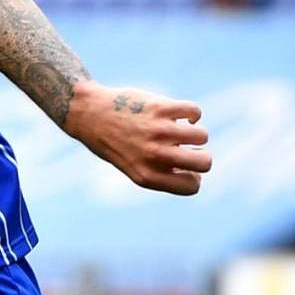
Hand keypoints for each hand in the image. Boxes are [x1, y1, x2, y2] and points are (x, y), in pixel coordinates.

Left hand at [64, 81, 210, 195]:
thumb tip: (196, 168)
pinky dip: (192, 113)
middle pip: (205, 163)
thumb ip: (162, 172)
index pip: (191, 187)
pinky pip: (195, 111)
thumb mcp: (134, 167)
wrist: (89, 114)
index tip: (183, 167)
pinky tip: (180, 115)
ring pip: (202, 136)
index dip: (193, 177)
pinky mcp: (160, 108)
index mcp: (147, 176)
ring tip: (180, 130)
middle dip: (203, 157)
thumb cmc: (114, 143)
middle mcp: (155, 156)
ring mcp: (159, 131)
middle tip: (188, 149)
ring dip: (195, 133)